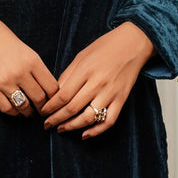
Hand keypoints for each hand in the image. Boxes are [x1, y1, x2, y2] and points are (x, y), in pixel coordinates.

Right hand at [0, 0, 57, 115]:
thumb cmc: (3, 40)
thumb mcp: (26, 50)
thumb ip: (36, 69)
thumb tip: (47, 90)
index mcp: (33, 61)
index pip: (51, 87)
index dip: (54, 98)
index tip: (52, 101)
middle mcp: (20, 72)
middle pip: (39, 99)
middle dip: (42, 107)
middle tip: (41, 109)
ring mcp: (4, 81)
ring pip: (24, 106)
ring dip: (28, 112)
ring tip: (29, 112)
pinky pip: (6, 108)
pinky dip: (13, 112)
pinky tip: (15, 110)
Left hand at [42, 22, 154, 137]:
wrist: (134, 43)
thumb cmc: (105, 47)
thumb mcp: (82, 56)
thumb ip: (68, 75)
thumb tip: (55, 94)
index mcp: (85, 70)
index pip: (63, 95)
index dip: (51, 107)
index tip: (44, 112)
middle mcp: (98, 83)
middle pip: (72, 108)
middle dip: (56, 119)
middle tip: (47, 125)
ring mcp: (111, 93)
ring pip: (88, 118)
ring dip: (72, 127)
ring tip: (62, 129)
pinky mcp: (121, 99)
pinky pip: (108, 121)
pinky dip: (96, 131)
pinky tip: (85, 134)